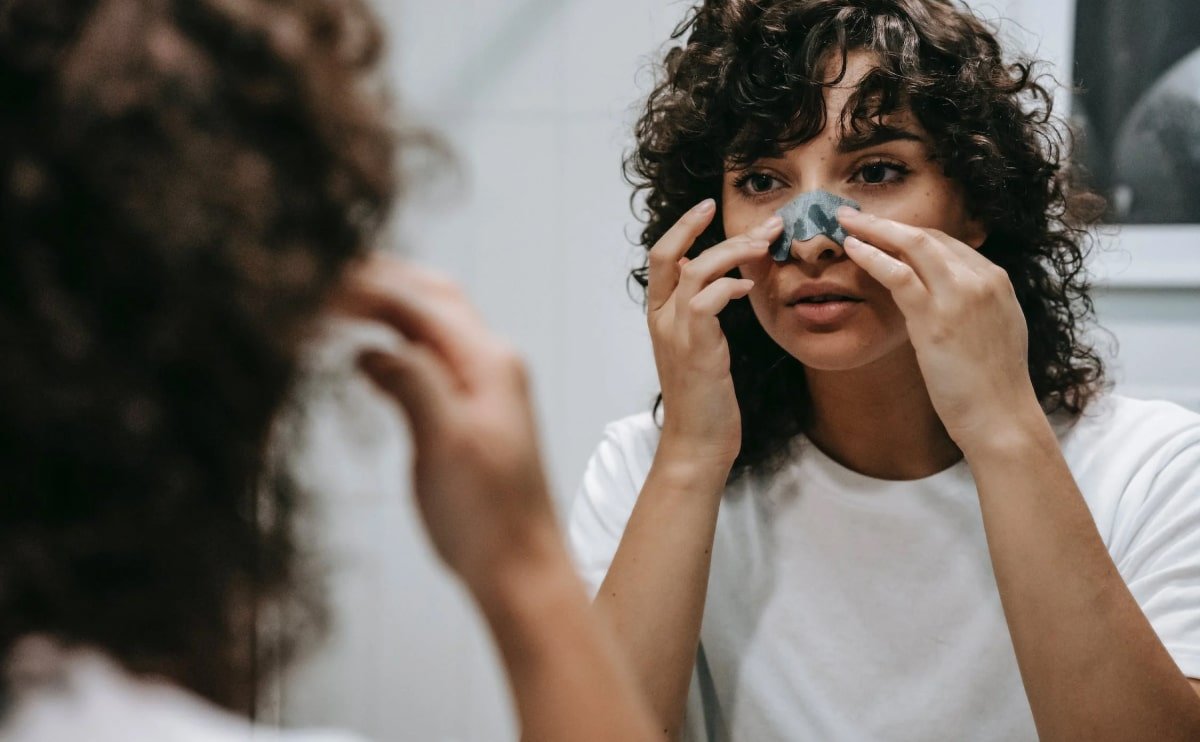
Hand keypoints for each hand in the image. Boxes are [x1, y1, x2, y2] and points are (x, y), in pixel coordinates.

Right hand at [331, 253, 559, 591]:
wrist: (521, 570)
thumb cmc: (486, 517)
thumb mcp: (445, 444)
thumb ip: (412, 384)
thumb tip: (369, 347)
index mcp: (490, 362)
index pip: (418, 303)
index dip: (364, 286)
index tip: (311, 280)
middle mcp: (493, 363)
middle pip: (431, 298)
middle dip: (380, 280)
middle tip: (322, 273)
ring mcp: (485, 386)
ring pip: (432, 324)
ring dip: (388, 305)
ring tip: (335, 298)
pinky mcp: (472, 411)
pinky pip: (431, 358)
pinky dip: (396, 341)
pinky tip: (366, 350)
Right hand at [646, 199, 778, 465]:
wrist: (697, 442)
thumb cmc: (705, 399)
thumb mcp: (701, 348)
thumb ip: (702, 313)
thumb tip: (723, 281)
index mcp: (660, 316)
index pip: (661, 258)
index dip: (682, 228)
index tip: (708, 207)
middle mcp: (661, 320)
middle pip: (666, 255)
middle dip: (698, 226)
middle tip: (739, 214)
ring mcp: (675, 334)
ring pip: (695, 271)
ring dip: (733, 252)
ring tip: (765, 245)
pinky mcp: (696, 349)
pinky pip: (708, 301)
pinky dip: (731, 286)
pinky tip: (752, 287)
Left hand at [836, 206, 1041, 449]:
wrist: (1001, 417)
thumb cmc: (992, 385)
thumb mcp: (993, 332)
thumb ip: (974, 306)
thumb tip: (947, 299)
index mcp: (996, 281)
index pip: (947, 242)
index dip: (908, 233)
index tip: (881, 230)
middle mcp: (981, 279)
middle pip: (928, 235)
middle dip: (887, 222)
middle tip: (853, 214)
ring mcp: (961, 296)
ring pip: (912, 244)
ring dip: (874, 229)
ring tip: (844, 222)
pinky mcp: (936, 319)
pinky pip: (898, 275)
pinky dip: (871, 256)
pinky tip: (851, 250)